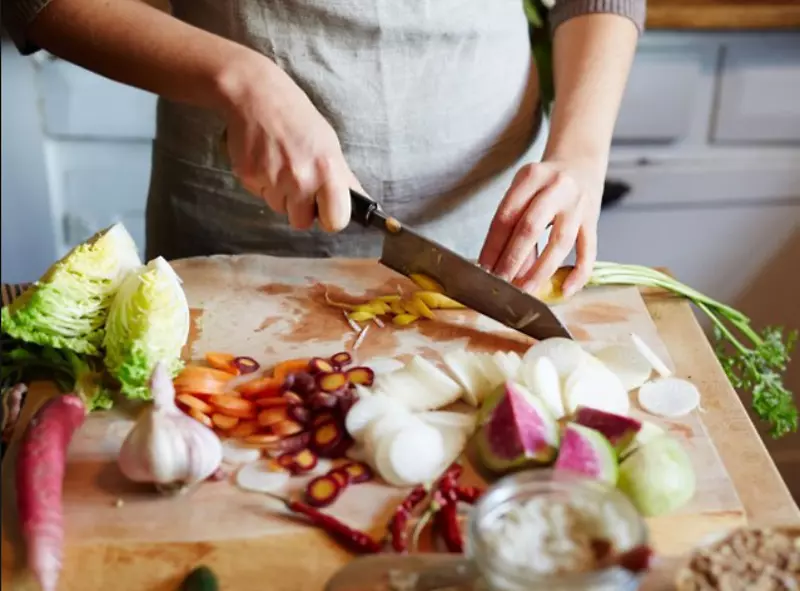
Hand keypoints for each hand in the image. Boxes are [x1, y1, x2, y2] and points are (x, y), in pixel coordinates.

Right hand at [220, 58, 361, 231]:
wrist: (258, 95)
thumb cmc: (298, 118)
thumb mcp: (330, 145)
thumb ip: (343, 178)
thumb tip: (361, 203)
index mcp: (328, 171)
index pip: (336, 222)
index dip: (329, 217)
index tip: (325, 208)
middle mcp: (301, 179)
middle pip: (301, 223)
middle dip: (300, 209)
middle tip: (298, 183)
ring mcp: (273, 179)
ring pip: (279, 208)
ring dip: (280, 194)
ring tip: (280, 164)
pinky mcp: (249, 177)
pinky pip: (259, 195)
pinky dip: (262, 182)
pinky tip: (265, 159)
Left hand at [478, 158, 605, 296]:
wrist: (581, 161)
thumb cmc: (544, 182)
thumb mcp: (524, 191)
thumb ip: (515, 224)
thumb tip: (506, 267)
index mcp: (531, 176)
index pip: (507, 215)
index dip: (493, 245)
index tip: (484, 268)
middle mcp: (556, 188)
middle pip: (530, 227)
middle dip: (512, 259)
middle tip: (501, 282)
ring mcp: (578, 204)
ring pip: (560, 242)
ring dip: (540, 270)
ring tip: (525, 290)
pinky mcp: (594, 220)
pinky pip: (589, 251)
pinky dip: (578, 273)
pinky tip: (565, 290)